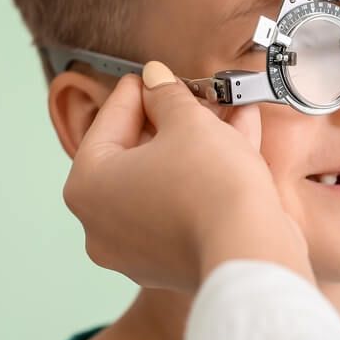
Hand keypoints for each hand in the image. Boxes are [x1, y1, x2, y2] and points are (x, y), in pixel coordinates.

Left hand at [63, 62, 312, 290]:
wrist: (251, 251)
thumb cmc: (211, 186)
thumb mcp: (188, 122)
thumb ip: (167, 95)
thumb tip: (156, 79)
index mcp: (88, 186)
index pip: (109, 123)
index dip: (138, 91)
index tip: (155, 76)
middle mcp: (101, 224)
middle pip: (136, 156)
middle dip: (172, 122)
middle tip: (194, 97)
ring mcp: (136, 250)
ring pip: (164, 183)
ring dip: (196, 146)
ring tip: (229, 114)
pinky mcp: (173, 263)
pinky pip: (183, 208)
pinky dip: (206, 179)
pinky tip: (240, 143)